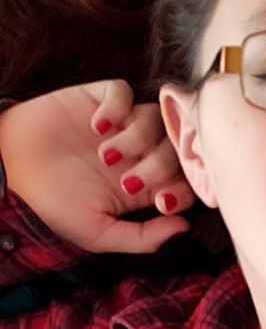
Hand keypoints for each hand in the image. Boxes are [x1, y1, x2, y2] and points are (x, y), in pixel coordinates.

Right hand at [0, 80, 195, 252]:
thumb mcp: (101, 235)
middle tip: (129, 181)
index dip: (183, 189)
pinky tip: (98, 126)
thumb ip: (144, 237)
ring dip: (138, 138)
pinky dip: (117, 107)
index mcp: (143, 186)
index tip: (160, 202)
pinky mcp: (95, 101)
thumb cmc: (52, 210)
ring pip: (154, 118)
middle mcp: (136, 154)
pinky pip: (122, 91)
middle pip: (174, 148)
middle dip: (160, 167)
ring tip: (107, 155)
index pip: (184, 179)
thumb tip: (185, 227)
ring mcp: (118, 126)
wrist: (8, 177)